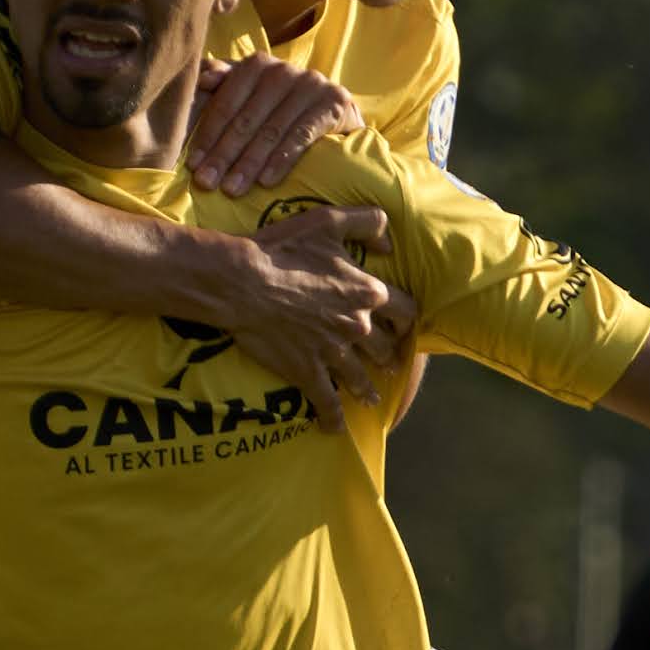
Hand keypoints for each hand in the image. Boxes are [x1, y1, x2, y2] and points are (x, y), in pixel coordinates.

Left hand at [187, 56, 364, 197]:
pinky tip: (266, 182)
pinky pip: (302, 135)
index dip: (208, 134)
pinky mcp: (334, 101)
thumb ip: (225, 86)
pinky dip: (282, 160)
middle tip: (206, 183)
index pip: (226, 102)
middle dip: (224, 153)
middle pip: (247, 118)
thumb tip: (202, 78)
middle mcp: (284, 69)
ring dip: (249, 163)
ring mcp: (311, 83)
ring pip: (272, 129)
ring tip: (232, 190)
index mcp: (257, 65)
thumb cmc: (283, 110)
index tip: (193, 165)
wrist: (337, 116)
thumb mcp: (251, 97)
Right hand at [215, 201, 413, 431]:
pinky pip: (326, 401)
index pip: (405, 310)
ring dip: (367, 389)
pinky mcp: (307, 371)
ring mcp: (333, 352)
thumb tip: (389, 241)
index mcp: (366, 292)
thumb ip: (366, 222)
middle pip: (385, 348)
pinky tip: (334, 429)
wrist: (242, 283)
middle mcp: (357, 326)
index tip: (404, 324)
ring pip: (360, 378)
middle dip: (389, 355)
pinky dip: (332, 418)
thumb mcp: (328, 221)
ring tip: (371, 398)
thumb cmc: (283, 249)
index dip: (406, 318)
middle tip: (388, 363)